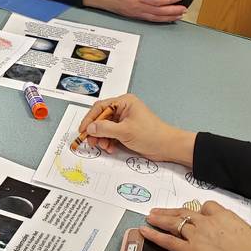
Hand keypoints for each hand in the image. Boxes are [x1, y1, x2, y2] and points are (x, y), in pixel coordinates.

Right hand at [78, 94, 195, 163]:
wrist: (167, 147)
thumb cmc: (151, 134)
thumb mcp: (125, 131)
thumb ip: (105, 129)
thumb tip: (90, 128)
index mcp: (124, 102)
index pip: (100, 107)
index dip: (89, 119)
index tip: (82, 130)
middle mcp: (123, 109)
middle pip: (101, 118)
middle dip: (95, 131)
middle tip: (91, 141)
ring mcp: (125, 120)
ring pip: (105, 128)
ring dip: (102, 138)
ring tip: (104, 146)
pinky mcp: (126, 131)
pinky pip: (111, 135)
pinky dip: (109, 142)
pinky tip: (111, 148)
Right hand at [83, 0, 186, 22]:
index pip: (156, 0)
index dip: (169, 0)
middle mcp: (135, 6)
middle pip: (158, 11)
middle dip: (172, 11)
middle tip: (184, 9)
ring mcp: (133, 12)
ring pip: (154, 18)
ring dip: (167, 17)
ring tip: (178, 16)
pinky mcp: (130, 15)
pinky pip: (147, 19)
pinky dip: (158, 20)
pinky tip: (164, 18)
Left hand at [140, 202, 250, 250]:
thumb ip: (238, 236)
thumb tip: (240, 242)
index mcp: (225, 216)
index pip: (207, 207)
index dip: (199, 210)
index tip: (195, 211)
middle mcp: (208, 222)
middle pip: (185, 212)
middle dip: (171, 211)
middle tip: (161, 210)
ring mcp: (196, 235)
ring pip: (173, 223)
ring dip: (160, 219)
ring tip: (150, 217)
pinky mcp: (189, 250)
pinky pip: (167, 240)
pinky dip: (154, 235)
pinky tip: (145, 231)